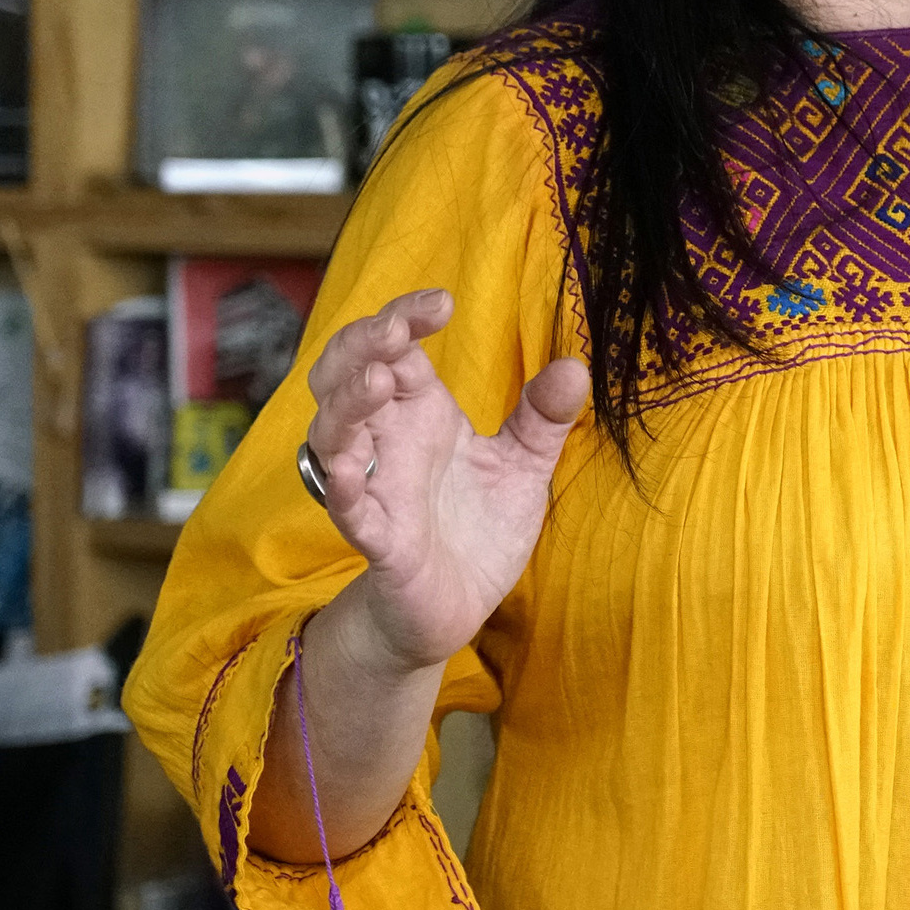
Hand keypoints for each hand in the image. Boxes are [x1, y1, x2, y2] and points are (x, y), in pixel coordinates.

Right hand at [302, 288, 587, 678]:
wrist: (459, 607)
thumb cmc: (478, 529)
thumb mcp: (522, 465)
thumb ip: (544, 417)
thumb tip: (576, 367)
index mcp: (419, 415)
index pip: (394, 348)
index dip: (403, 317)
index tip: (442, 302)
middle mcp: (387, 443)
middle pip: (344, 377)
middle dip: (360, 346)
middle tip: (394, 330)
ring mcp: (376, 490)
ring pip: (333, 436)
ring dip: (347, 405)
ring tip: (378, 379)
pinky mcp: (378, 540)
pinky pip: (349, 509)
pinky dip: (346, 487)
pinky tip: (354, 467)